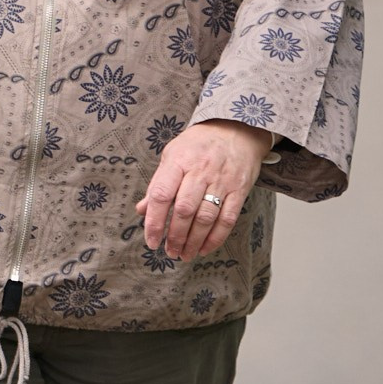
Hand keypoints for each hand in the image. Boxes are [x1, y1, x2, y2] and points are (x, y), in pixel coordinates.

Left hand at [137, 121, 271, 261]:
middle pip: (185, 210)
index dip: (154, 222)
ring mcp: (222, 181)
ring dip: (193, 241)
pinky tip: (204, 248)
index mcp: (178, 161)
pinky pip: (227, 219)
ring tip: (184, 254)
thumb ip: (158, 183)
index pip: (162, 195)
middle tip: (169, 252)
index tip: (151, 240)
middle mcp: (200, 171)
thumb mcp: (172, 155)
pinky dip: (215, 238)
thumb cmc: (198, 144)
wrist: (236, 129)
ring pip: (206, 218)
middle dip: (175, 236)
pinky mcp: (239, 189)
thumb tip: (142, 210)